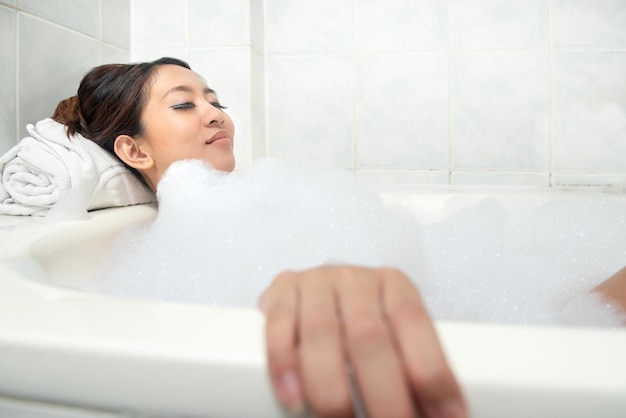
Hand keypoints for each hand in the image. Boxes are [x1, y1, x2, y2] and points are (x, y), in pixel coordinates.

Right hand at [258, 265, 465, 417]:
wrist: (319, 290)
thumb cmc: (363, 319)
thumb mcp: (394, 334)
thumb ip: (411, 367)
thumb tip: (437, 413)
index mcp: (395, 286)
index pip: (415, 323)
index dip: (431, 371)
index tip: (445, 415)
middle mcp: (356, 280)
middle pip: (369, 335)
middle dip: (383, 394)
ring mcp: (316, 283)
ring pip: (321, 333)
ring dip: (330, 389)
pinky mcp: (282, 290)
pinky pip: (278, 325)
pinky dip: (284, 366)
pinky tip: (293, 398)